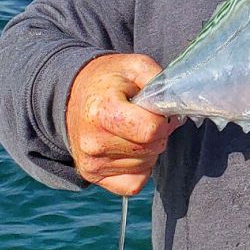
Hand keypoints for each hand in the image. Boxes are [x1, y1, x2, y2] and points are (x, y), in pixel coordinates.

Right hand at [65, 53, 181, 195]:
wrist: (73, 94)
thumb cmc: (110, 79)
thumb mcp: (135, 66)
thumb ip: (159, 81)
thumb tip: (176, 105)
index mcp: (103, 112)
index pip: (151, 130)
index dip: (163, 120)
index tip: (155, 109)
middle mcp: (94, 142)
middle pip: (151, 149)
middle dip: (158, 134)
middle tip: (145, 118)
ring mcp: (91, 162)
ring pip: (145, 165)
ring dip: (149, 149)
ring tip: (134, 130)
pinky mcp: (92, 175)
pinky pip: (134, 183)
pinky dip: (140, 169)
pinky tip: (130, 149)